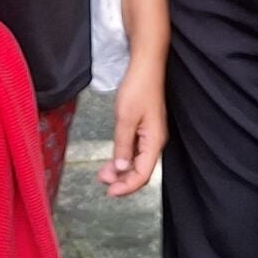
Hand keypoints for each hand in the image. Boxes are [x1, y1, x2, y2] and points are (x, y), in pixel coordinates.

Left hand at [98, 53, 165, 196]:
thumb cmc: (138, 88)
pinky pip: (137, 150)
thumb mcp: (125, 118)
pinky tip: (114, 158)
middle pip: (142, 170)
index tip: (109, 192)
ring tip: (104, 173)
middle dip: (122, 180)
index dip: (127, 187)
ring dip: (121, 169)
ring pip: (138, 161)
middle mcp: (156, 141)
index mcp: (155, 141)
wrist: (146, 65)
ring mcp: (151, 134)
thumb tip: (121, 170)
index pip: (143, 174)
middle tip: (102, 181)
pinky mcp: (146, 127)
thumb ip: (123, 146)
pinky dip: (124, 157)